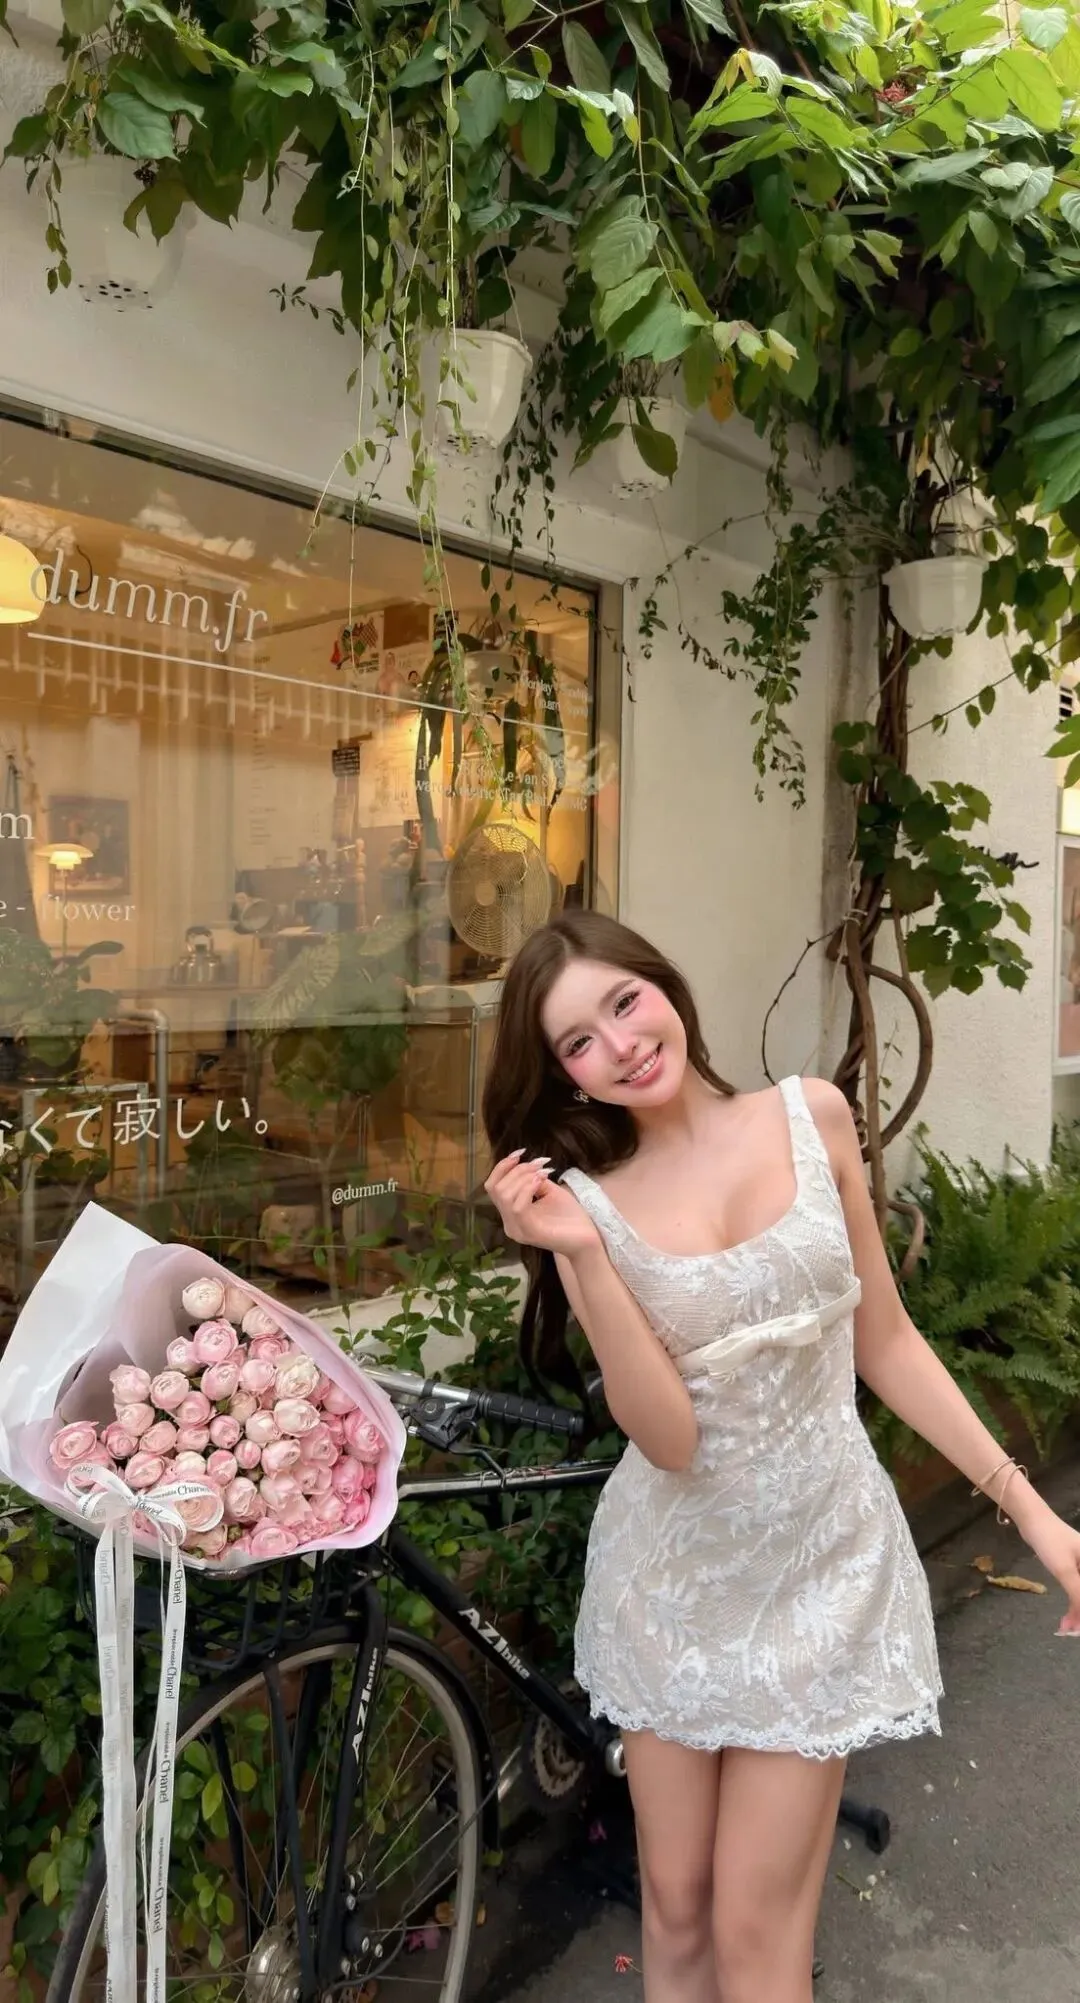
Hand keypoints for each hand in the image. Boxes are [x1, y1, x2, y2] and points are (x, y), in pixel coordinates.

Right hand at [484, 1150, 601, 1258]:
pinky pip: (518, 1207)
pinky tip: (540, 1182)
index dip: (502, 1166)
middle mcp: (509, 1223)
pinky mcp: (529, 1232)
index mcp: (511, 1214)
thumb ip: (533, 1180)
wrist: (588, 1238)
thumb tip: (528, 1165)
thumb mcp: (548, 1191)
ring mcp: (518, 1229)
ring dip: (522, 1177)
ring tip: (541, 1173)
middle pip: (497, 1188)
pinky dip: (527, 1189)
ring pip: (504, 1196)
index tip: (520, 1152)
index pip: (492, 1187)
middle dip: (517, 1170)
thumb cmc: (570, 1216)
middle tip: (538, 1165)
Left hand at [1022, 1509, 1079, 1633]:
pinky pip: (1079, 1591)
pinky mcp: (1075, 1569)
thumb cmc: (1051, 1542)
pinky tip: (1066, 1618)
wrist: (1033, 1520)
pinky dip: (1074, 1605)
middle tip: (1071, 1632)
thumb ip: (1079, 1595)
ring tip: (1065, 1629)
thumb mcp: (1066, 1571)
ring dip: (1078, 1613)